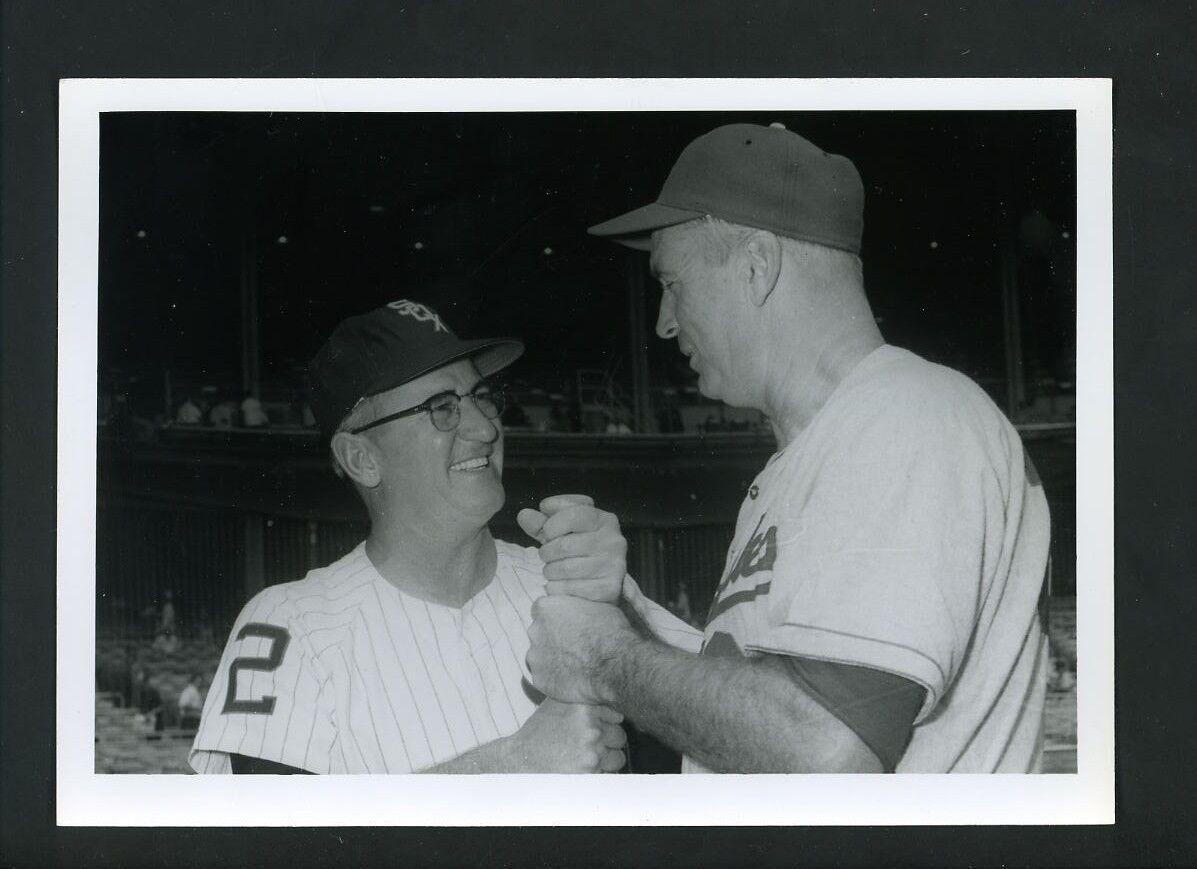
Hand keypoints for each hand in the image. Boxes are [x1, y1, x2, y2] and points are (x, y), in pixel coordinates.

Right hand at [505, 699, 626, 772]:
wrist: (521, 759)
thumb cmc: (539, 732)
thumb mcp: (557, 704)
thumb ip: (582, 697)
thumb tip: (607, 691)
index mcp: (585, 708)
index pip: (617, 715)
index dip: (607, 723)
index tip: (596, 728)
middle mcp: (591, 728)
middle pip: (620, 736)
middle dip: (608, 742)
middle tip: (590, 745)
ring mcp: (592, 752)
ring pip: (618, 757)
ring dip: (607, 759)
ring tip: (587, 757)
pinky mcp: (590, 774)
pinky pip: (608, 774)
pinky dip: (599, 773)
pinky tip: (581, 767)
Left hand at [517, 494, 626, 602]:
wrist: (600, 583)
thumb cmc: (578, 551)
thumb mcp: (562, 532)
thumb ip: (542, 523)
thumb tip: (524, 515)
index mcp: (605, 519)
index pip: (573, 514)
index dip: (551, 525)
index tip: (547, 532)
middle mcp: (613, 541)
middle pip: (564, 545)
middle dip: (547, 552)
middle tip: (549, 556)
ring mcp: (613, 565)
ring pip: (564, 569)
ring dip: (550, 572)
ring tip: (555, 571)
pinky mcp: (608, 589)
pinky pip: (568, 588)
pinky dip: (556, 588)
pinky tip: (561, 585)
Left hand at [527, 595, 635, 705]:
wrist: (614, 666)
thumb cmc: (609, 633)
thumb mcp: (596, 605)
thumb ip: (576, 606)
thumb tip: (577, 610)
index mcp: (545, 608)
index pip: (542, 610)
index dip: (557, 619)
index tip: (570, 626)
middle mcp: (535, 630)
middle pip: (540, 633)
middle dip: (553, 639)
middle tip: (574, 646)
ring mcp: (535, 657)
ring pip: (540, 657)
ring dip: (553, 659)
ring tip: (576, 665)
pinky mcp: (539, 679)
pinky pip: (545, 678)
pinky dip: (555, 679)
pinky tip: (573, 679)